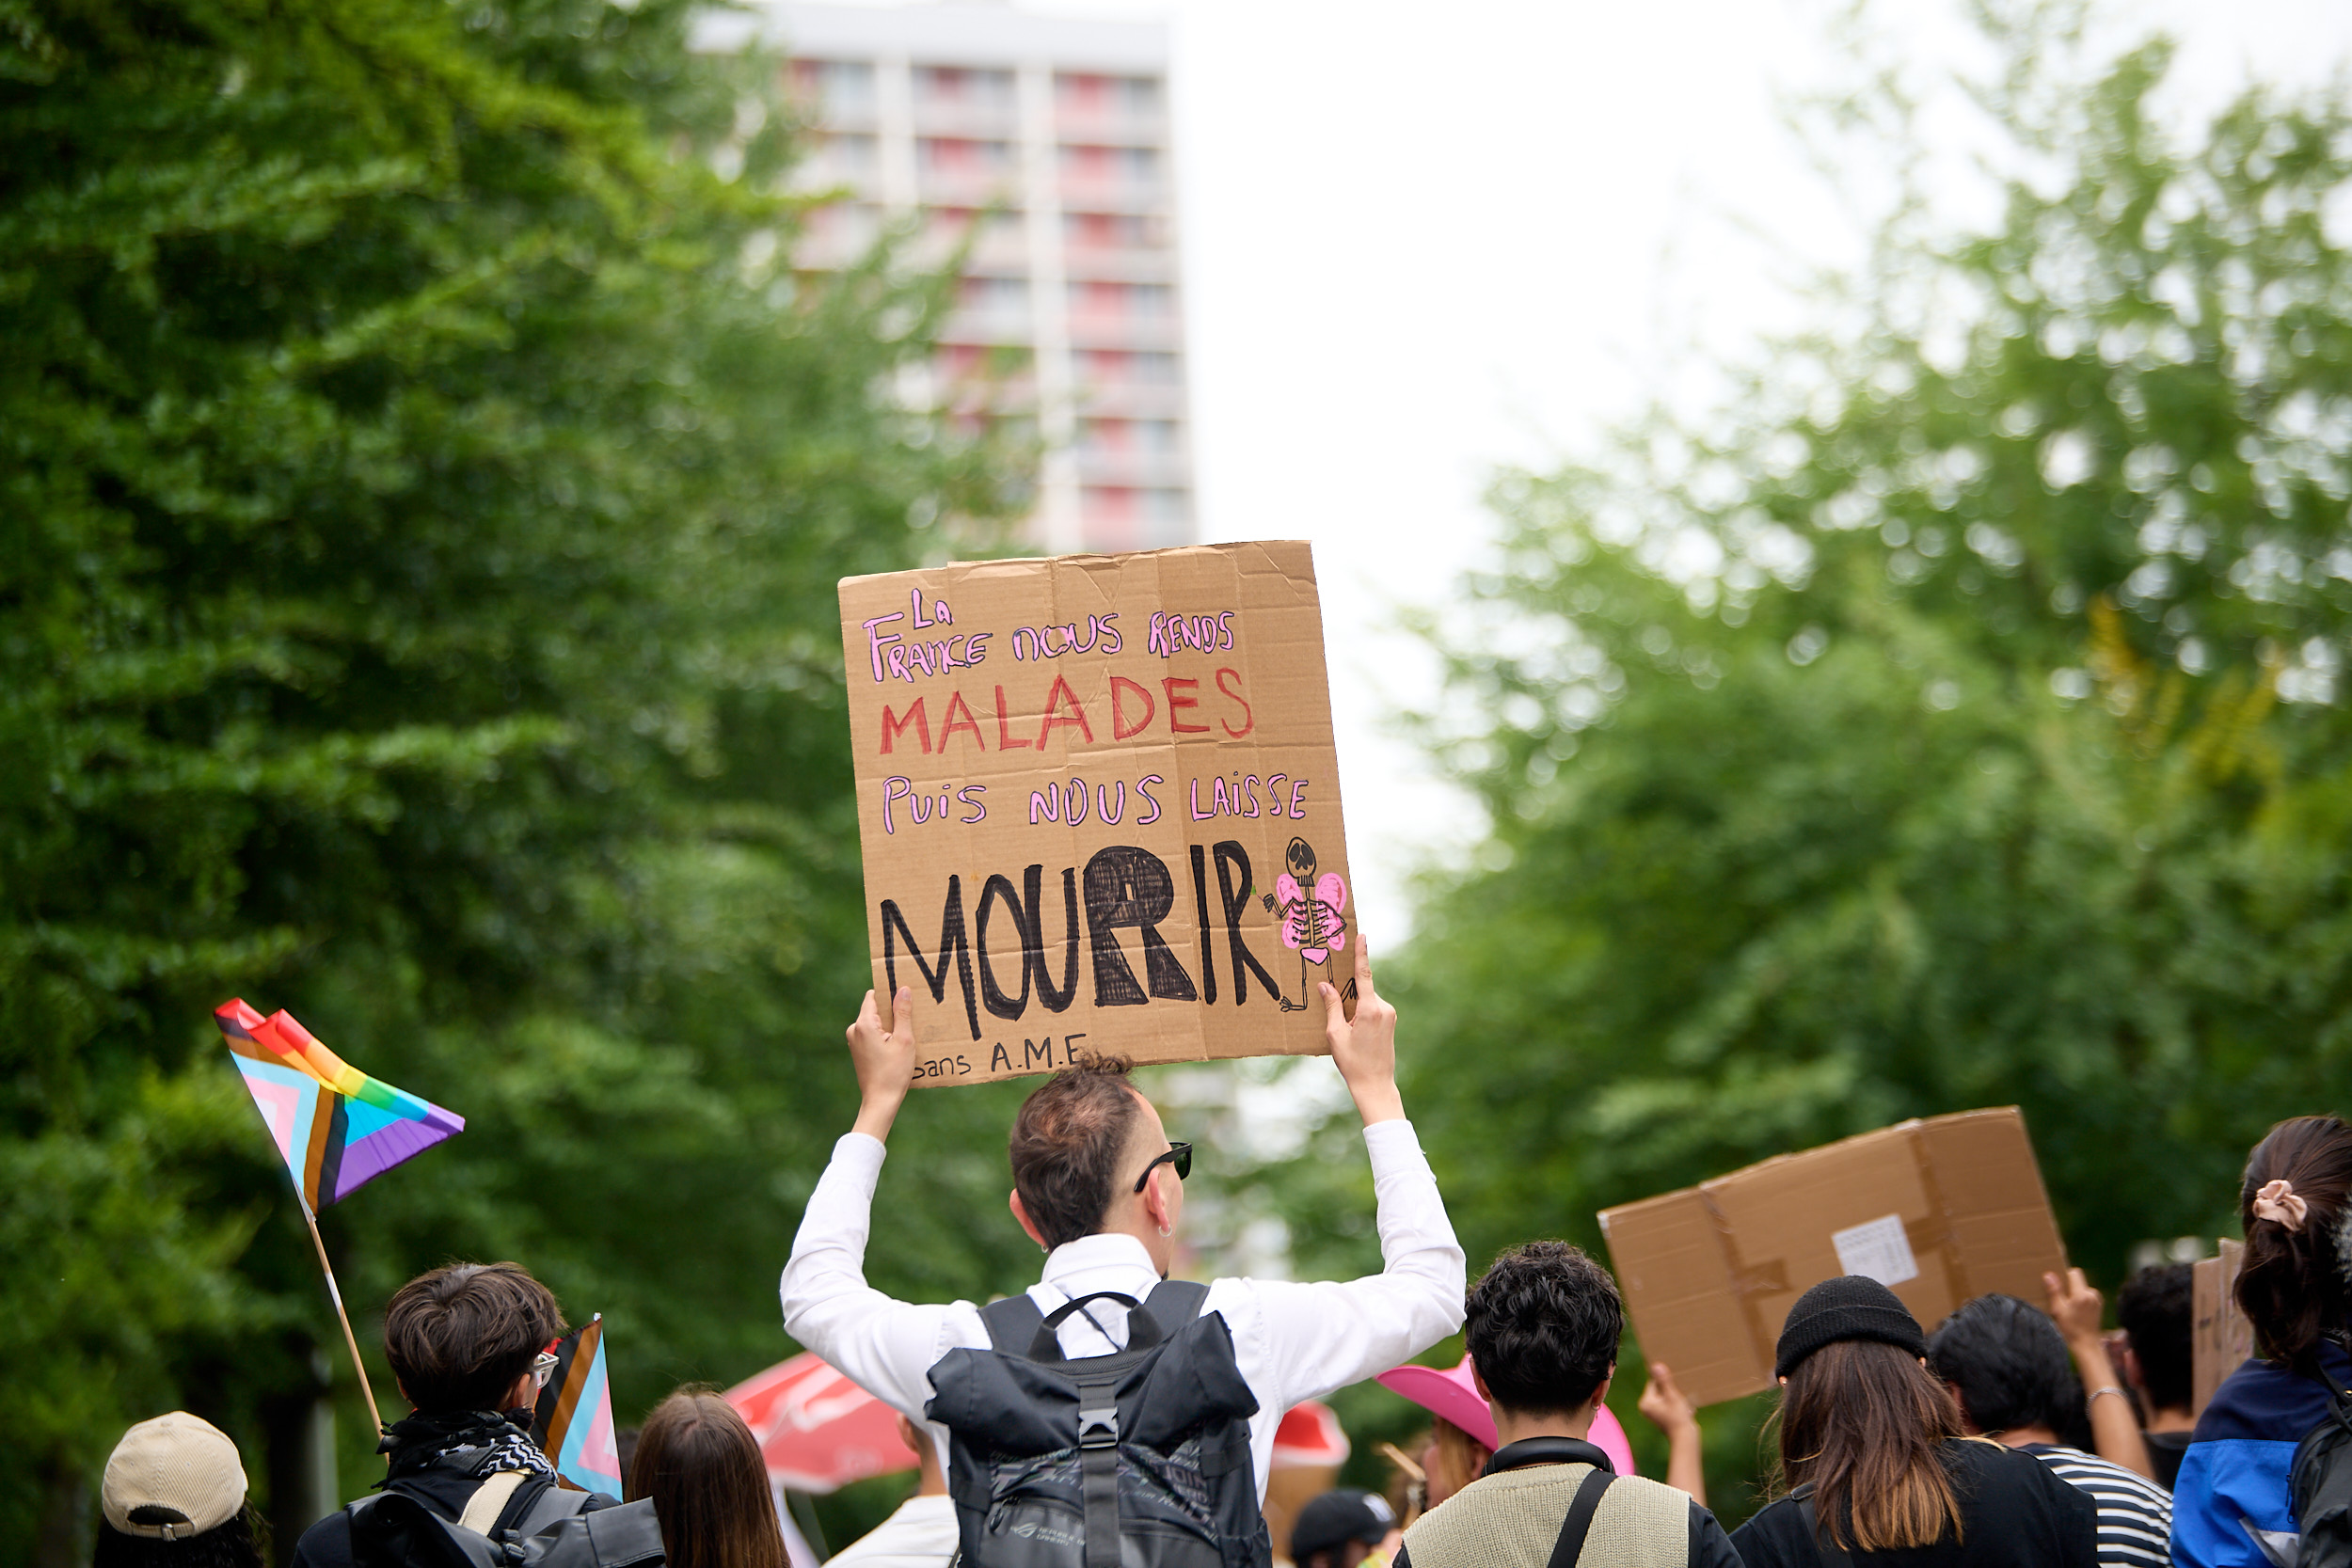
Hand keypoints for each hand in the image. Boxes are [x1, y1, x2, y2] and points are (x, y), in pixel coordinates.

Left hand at [848, 987, 916, 1140]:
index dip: (889, 993)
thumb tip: (903, 989)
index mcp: (863, 1024)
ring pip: (875, 1022)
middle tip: (911, 1020)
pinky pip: (873, 1034)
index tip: (904, 997)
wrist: (880, 1101)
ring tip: (906, 1036)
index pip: (874, 996)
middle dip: (892, 1012)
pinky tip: (898, 1046)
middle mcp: (854, 1030)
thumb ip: (902, 1012)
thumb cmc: (893, 1072)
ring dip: (891, 1025)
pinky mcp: (858, 1050)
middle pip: (875, 1009)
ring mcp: (854, 1041)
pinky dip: (885, 1035)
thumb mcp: (904, 1040)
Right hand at [1321, 933, 1401, 1123]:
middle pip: (1361, 988)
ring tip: (1344, 1029)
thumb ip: (1331, 1006)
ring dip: (1352, 1005)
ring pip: (1366, 999)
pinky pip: (1371, 1007)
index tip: (1362, 936)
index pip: (1363, 974)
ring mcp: (1389, 1014)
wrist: (1375, 1084)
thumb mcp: (1335, 1034)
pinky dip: (1359, 1011)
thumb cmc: (1353, 1062)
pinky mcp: (1390, 1021)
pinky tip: (1351, 1030)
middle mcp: (1383, 1008)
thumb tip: (1325, 985)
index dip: (1361, 953)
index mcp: (1370, 1009)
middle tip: (1333, 998)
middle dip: (1346, 991)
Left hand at [1638, 1362, 1698, 1437]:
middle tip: (1681, 1390)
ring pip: (1667, 1396)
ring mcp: (1655, 1413)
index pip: (1654, 1383)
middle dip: (1671, 1388)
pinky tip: (1687, 1407)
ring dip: (1676, 1395)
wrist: (1686, 1439)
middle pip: (1660, 1390)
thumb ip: (1664, 1381)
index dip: (1665, 1379)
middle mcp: (1647, 1407)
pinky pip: (1670, 1404)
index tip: (1675, 1377)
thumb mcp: (1672, 1396)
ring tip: (1685, 1399)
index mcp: (1645, 1402)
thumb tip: (1656, 1366)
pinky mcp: (1664, 1416)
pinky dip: (1678, 1403)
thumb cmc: (1678, 1418)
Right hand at [2044, 1267, 2104, 1346]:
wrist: (2087, 1344)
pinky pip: (2087, 1296)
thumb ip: (2054, 1291)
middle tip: (2063, 1302)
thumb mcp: (2058, 1310)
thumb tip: (2048, 1275)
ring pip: (2082, 1289)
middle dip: (2069, 1288)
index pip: (2075, 1273)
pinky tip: (2077, 1312)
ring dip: (2075, 1295)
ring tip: (2070, 1308)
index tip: (2059, 1287)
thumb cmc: (2071, 1329)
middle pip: (2078, 1281)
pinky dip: (2081, 1300)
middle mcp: (2092, 1294)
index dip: (2065, 1276)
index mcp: (2082, 1294)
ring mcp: (2097, 1300)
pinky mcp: (2099, 1306)